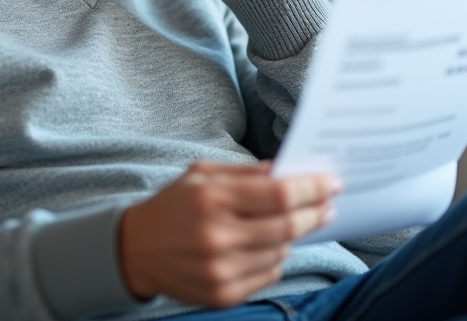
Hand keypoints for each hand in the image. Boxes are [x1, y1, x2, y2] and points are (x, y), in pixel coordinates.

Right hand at [118, 161, 340, 307]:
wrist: (134, 250)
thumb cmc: (173, 205)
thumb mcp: (202, 174)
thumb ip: (247, 172)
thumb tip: (290, 171)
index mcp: (212, 198)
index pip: (280, 195)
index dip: (312, 189)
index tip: (332, 184)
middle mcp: (217, 236)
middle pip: (288, 226)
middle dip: (314, 213)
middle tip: (327, 204)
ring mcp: (221, 270)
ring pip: (282, 252)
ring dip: (292, 236)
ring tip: (288, 224)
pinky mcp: (222, 294)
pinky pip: (269, 275)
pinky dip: (275, 259)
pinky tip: (264, 246)